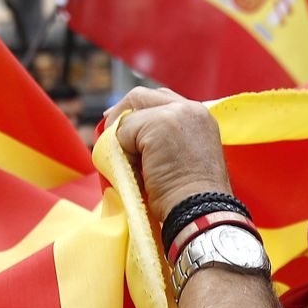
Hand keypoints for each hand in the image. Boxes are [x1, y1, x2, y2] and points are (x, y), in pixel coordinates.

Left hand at [105, 88, 231, 222]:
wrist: (200, 211)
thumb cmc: (191, 197)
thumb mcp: (184, 157)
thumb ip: (168, 139)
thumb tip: (132, 137)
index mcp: (200, 117)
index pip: (162, 101)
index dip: (139, 110)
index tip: (124, 125)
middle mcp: (191, 109)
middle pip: (142, 96)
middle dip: (121, 112)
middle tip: (106, 127)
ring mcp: (176, 114)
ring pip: (131, 115)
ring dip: (125, 139)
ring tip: (135, 167)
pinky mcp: (158, 125)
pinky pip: (124, 131)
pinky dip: (124, 152)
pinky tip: (139, 172)